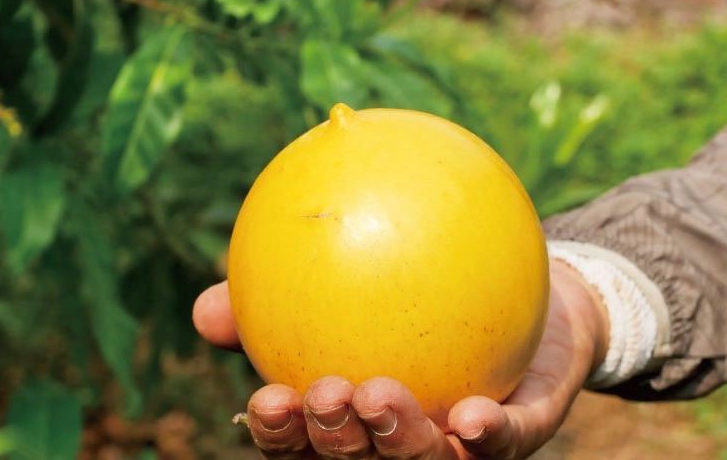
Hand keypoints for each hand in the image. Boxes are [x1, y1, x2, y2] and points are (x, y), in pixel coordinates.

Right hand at [193, 259, 608, 458]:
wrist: (520, 290)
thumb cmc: (420, 293)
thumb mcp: (347, 284)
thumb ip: (278, 297)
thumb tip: (206, 307)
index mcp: (357, 415)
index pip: (306, 440)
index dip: (282, 434)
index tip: (266, 399)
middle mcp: (402, 436)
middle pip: (359, 459)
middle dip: (335, 440)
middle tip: (323, 395)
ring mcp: (460, 440)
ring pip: (425, 459)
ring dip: (399, 438)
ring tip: (377, 394)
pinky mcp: (520, 430)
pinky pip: (506, 441)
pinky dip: (487, 435)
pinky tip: (471, 416)